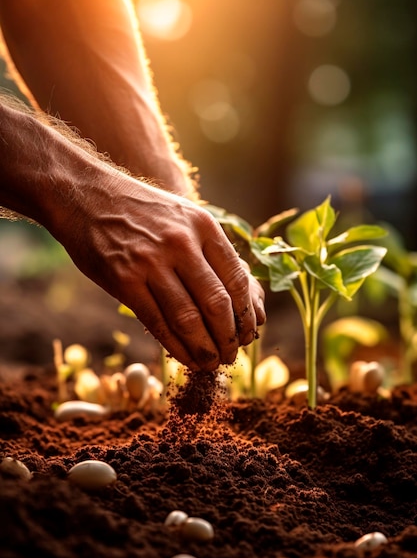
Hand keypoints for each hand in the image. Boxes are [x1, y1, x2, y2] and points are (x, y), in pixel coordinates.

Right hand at [64, 178, 264, 370]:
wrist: (86, 194)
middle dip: (229, 338)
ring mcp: (151, 262)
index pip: (237, 280)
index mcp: (203, 226)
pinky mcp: (124, 281)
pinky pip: (158, 323)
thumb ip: (209, 250)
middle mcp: (181, 243)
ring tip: (211, 363)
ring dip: (204, 348)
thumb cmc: (141, 211)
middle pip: (217, 304)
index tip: (249, 333)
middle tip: (231, 355)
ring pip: (188, 319)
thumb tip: (243, 296)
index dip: (246, 315)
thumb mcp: (183, 216)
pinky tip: (186, 358)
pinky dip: (176, 347)